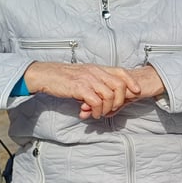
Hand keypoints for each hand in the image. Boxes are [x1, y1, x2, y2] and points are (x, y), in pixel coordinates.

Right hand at [24, 63, 163, 118]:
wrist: (45, 76)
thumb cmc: (63, 78)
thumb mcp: (82, 77)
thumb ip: (95, 84)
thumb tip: (104, 97)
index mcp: (97, 68)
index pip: (121, 71)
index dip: (131, 81)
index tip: (136, 91)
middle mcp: (95, 72)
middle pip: (119, 85)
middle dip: (120, 101)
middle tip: (112, 110)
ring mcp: (88, 79)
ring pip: (109, 96)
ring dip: (107, 109)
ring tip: (99, 114)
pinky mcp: (80, 88)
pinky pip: (96, 102)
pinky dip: (96, 111)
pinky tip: (91, 114)